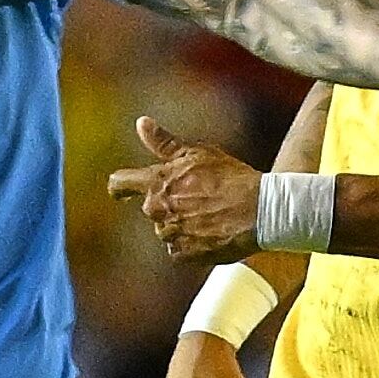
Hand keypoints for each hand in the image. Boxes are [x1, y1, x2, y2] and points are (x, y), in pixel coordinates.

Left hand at [108, 118, 260, 259]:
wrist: (258, 211)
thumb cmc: (230, 178)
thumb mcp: (198, 154)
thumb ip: (164, 142)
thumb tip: (141, 123)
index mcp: (157, 182)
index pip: (120, 183)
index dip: (119, 186)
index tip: (120, 190)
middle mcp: (157, 210)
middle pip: (151, 208)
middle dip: (169, 204)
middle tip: (198, 198)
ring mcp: (168, 234)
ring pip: (166, 229)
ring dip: (181, 224)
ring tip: (209, 215)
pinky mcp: (182, 255)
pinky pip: (179, 249)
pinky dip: (191, 243)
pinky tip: (211, 232)